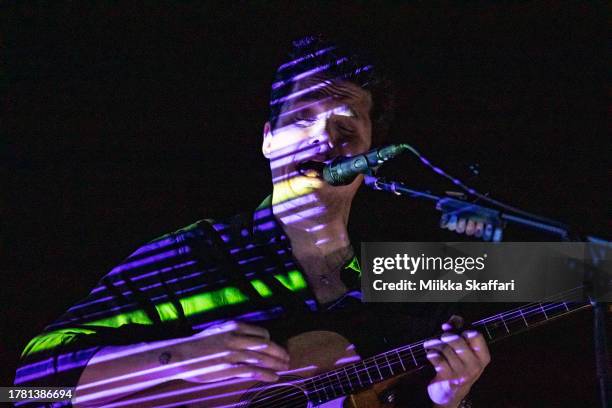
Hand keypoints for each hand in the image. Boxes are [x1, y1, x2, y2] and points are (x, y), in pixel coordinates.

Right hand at [171, 321, 289, 382]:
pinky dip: (266, 374)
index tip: (274, 348)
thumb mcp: (218, 331)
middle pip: (266, 345)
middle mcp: (236, 338)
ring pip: (262, 358)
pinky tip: (273, 377)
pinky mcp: (229, 368)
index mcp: (234, 327)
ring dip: (277, 364)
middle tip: (287, 358)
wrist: (179, 355)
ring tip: (284, 368)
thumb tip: (249, 341)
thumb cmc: (198, 344)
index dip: (271, 342)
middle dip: (280, 352)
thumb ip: (234, 334)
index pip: (262, 333)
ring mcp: (233, 354)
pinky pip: (253, 371)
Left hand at [423, 316, 489, 407]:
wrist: (451, 393)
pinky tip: (430, 355)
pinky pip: (437, 359)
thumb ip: (459, 331)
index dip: (462, 328)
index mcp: (482, 357)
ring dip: (435, 344)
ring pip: (445, 349)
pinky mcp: (449, 378)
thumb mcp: (463, 350)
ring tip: (430, 344)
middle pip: (458, 340)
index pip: (476, 335)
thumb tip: (453, 319)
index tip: (451, 328)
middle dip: (446, 336)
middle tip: (441, 336)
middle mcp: (475, 366)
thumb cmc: (457, 365)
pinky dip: (431, 354)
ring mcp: (462, 373)